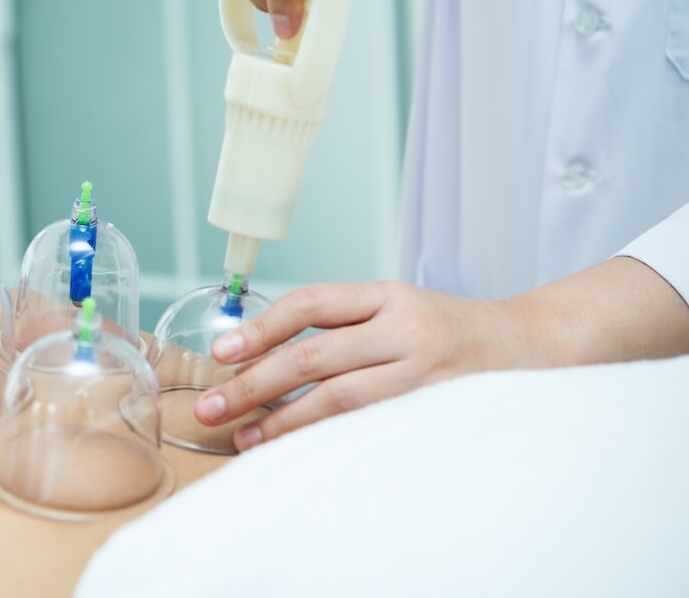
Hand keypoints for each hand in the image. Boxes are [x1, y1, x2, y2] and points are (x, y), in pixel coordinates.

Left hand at [193, 281, 539, 451]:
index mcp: (388, 295)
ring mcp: (421, 375)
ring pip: (338, 400)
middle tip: (211, 405)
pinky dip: (327, 440)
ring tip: (245, 438)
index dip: (261, 328)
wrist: (535, 347)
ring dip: (284, 422)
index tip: (222, 352)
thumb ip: (342, 325)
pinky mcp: (434, 412)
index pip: (311, 303)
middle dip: (254, 384)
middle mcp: (403, 330)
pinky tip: (297, 451)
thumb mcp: (398, 306)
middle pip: (313, 357)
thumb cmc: (450, 329)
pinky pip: (368, 429)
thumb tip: (263, 356)